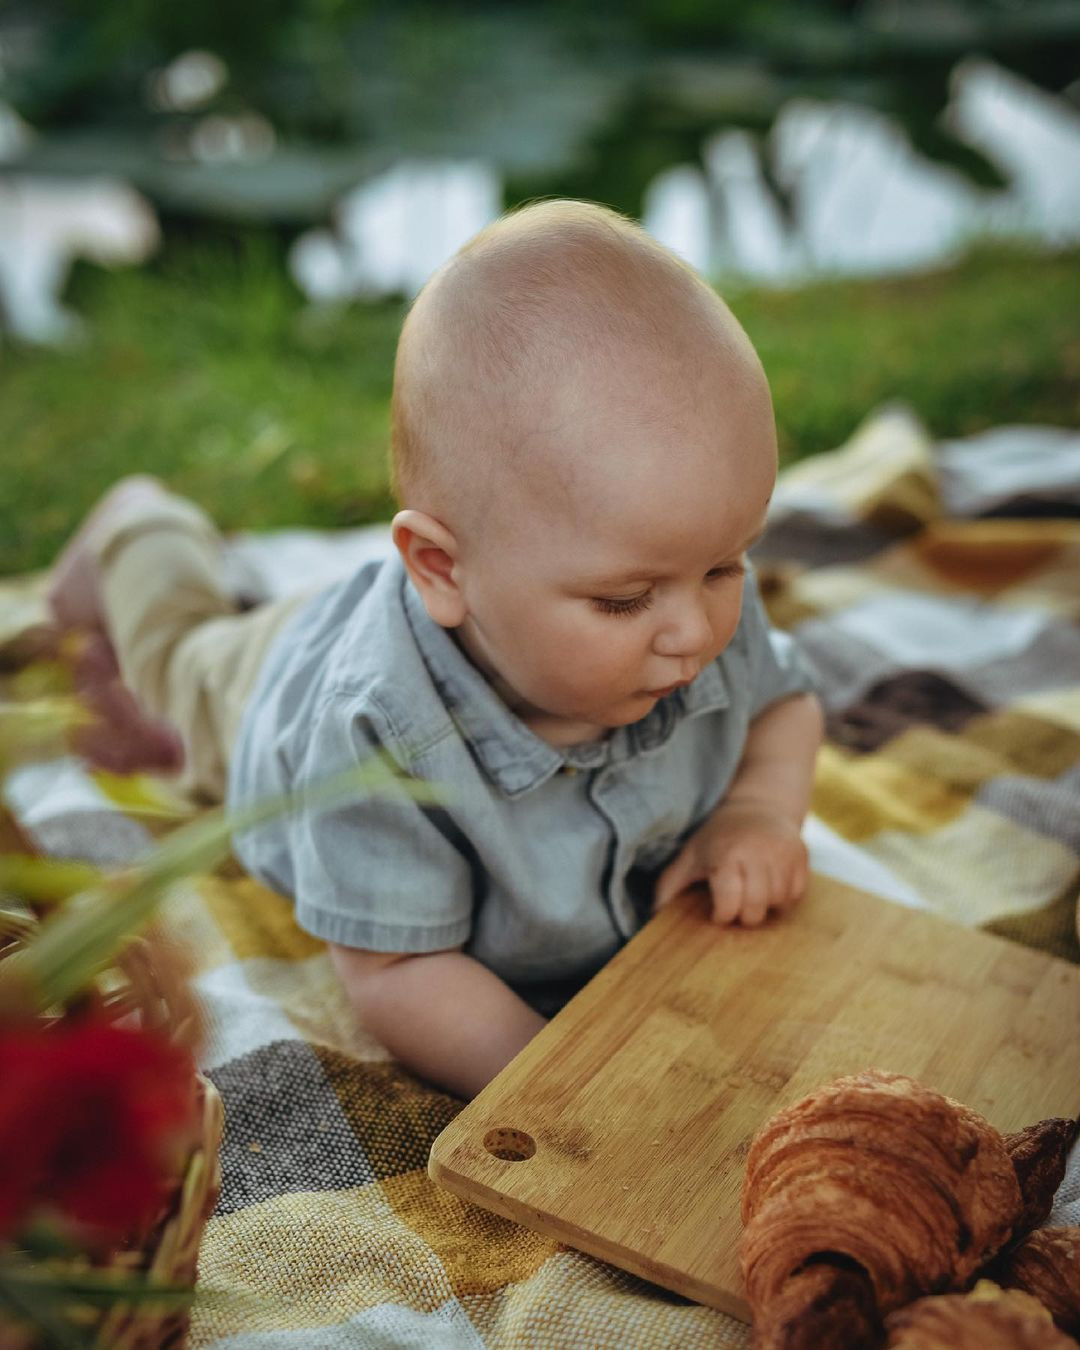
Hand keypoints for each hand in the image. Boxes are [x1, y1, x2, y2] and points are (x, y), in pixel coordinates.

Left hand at [652, 799, 808, 927]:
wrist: (760, 806)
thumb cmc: (720, 835)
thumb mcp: (692, 854)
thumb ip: (672, 883)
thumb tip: (654, 911)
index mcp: (727, 855)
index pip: (729, 904)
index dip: (722, 915)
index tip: (717, 910)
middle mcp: (758, 854)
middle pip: (755, 909)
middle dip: (743, 915)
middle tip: (736, 904)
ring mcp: (784, 855)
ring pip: (777, 904)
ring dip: (764, 905)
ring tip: (752, 891)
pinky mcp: (802, 857)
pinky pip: (796, 894)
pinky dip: (784, 897)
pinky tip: (770, 885)